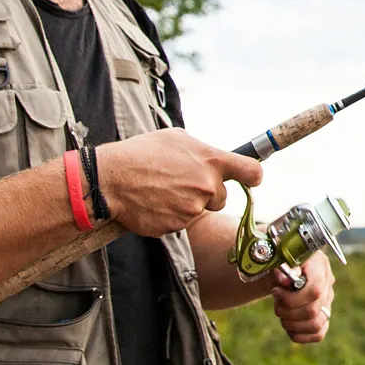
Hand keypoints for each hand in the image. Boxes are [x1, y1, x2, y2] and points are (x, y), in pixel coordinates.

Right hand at [94, 129, 259, 237]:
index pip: (252, 172)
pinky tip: (155, 203)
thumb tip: (212, 159)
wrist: (112, 178)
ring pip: (200, 211)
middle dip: (207, 194)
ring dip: (187, 205)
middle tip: (182, 183)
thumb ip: (203, 151)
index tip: (250, 179)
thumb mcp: (177, 138)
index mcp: (212, 161)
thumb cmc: (141, 153)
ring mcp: (193, 209)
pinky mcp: (178, 226)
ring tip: (162, 190)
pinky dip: (171, 216)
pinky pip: (181, 223)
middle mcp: (207, 186)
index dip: (252, 177)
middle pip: (222, 197)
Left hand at [272, 251, 334, 343]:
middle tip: (277, 304)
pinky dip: (300, 335)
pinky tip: (289, 326)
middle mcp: (328, 285)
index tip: (276, 292)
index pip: (315, 290)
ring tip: (282, 315)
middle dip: (288, 312)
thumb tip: (284, 281)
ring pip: (316, 325)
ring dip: (293, 324)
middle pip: (312, 310)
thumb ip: (282, 269)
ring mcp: (328, 302)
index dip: (292, 298)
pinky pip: (318, 334)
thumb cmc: (283, 262)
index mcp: (320, 267)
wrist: (287, 268)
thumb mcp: (280, 260)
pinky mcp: (324, 316)